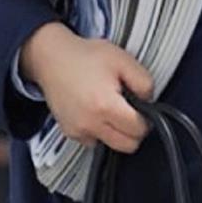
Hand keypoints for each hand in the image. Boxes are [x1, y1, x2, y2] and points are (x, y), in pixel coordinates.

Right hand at [18, 22, 153, 152]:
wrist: (52, 58)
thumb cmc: (84, 56)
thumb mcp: (122, 59)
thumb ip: (144, 82)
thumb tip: (149, 100)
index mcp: (105, 105)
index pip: (139, 130)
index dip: (146, 119)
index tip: (142, 109)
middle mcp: (90, 122)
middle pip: (127, 145)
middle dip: (134, 130)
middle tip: (130, 111)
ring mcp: (78, 130)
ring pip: (110, 145)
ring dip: (116, 132)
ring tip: (111, 109)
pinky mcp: (70, 132)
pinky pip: (93, 141)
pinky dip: (99, 132)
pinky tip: (96, 112)